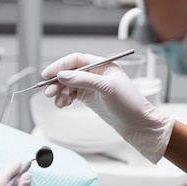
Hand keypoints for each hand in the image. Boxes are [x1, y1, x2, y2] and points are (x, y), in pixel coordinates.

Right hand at [41, 53, 173, 162]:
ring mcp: (92, 86)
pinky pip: (72, 95)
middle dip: (57, 82)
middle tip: (49, 92)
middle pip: (69, 73)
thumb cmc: (130, 104)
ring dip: (60, 93)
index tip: (47, 74)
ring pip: (68, 85)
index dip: (60, 65)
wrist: (139, 125)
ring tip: (59, 102)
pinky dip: (65, 99)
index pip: (75, 60)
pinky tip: (64, 104)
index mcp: (102, 65)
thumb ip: (83, 80)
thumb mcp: (106, 88)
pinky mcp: (90, 98)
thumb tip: (62, 75)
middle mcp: (96, 74)